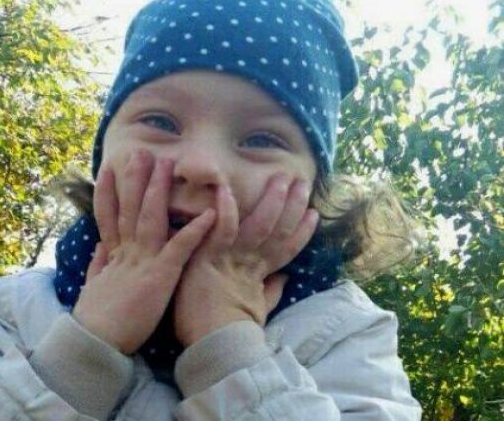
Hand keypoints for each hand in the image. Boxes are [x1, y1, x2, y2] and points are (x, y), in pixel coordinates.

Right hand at [72, 150, 215, 354]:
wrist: (96, 341)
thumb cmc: (97, 319)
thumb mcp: (94, 287)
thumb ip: (99, 265)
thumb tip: (100, 247)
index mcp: (113, 255)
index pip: (109, 215)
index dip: (109, 191)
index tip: (108, 169)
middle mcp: (126, 251)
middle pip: (130, 207)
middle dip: (136, 178)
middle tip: (142, 152)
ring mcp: (143, 260)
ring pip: (151, 217)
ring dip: (159, 190)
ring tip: (167, 164)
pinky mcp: (160, 275)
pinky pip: (180, 247)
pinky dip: (195, 230)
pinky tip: (210, 213)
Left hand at [172, 174, 318, 346]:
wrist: (210, 345)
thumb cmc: (225, 330)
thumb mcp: (255, 311)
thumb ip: (269, 293)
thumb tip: (283, 280)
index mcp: (259, 275)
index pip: (286, 248)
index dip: (301, 231)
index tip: (314, 213)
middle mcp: (251, 264)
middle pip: (279, 231)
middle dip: (292, 207)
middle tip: (303, 182)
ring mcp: (233, 259)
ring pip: (259, 225)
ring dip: (272, 201)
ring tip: (283, 179)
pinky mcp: (213, 257)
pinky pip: (223, 229)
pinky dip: (226, 209)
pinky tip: (226, 189)